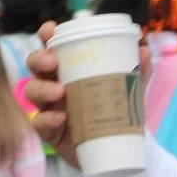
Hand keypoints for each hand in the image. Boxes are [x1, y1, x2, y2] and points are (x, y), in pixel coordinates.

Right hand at [24, 21, 149, 162]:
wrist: (118, 146)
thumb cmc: (117, 110)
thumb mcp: (129, 88)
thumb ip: (137, 71)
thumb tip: (144, 51)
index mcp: (70, 68)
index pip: (52, 46)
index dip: (46, 35)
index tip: (49, 30)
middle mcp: (54, 83)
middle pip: (35, 65)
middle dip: (39, 59)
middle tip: (52, 62)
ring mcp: (49, 107)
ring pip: (32, 91)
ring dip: (42, 88)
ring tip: (60, 92)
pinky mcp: (49, 131)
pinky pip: (39, 122)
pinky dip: (47, 118)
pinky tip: (60, 118)